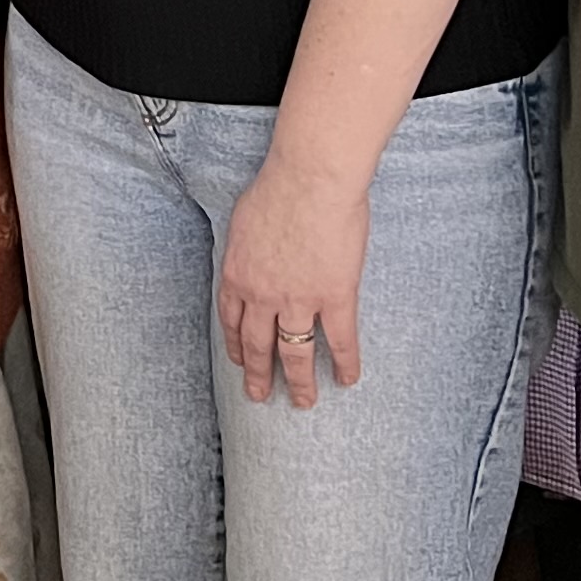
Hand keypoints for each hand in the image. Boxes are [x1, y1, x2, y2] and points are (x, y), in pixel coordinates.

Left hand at [219, 152, 371, 405]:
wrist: (310, 179)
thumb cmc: (278, 186)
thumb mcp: (243, 219)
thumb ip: (246, 245)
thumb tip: (250, 250)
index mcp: (238, 274)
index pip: (232, 321)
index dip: (236, 345)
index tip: (240, 361)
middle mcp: (263, 295)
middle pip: (258, 346)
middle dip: (258, 375)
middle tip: (260, 397)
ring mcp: (299, 300)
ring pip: (296, 354)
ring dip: (299, 382)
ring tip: (303, 401)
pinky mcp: (335, 296)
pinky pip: (340, 339)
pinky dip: (345, 363)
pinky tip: (348, 379)